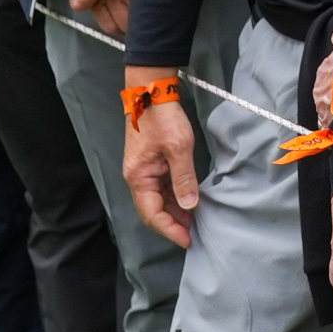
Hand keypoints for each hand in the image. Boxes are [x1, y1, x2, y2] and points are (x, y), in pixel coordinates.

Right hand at [122, 90, 201, 248]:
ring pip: (158, 200)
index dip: (169, 229)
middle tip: (194, 234)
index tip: (187, 240)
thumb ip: (184, 178)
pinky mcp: (152, 164)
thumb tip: (190, 206)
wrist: (152, 91)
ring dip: (174, 212)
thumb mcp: (178, 147)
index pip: (152, 213)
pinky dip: (175, 197)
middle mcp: (137, 178)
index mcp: (138, 177)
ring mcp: (144, 171)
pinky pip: (162, 188)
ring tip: (195, 222)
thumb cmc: (163, 117)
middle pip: (153, 210)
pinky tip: (189, 202)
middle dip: (172, 224)